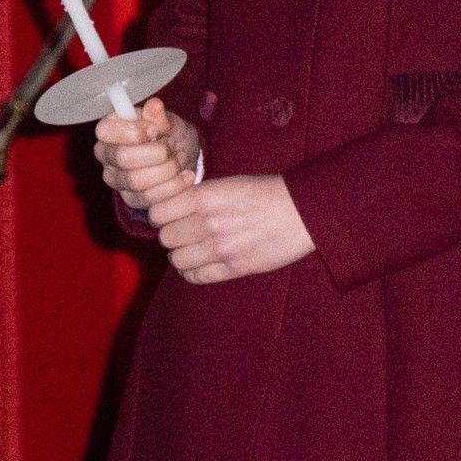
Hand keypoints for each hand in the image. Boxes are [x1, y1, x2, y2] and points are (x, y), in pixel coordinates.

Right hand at [94, 98, 202, 210]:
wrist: (181, 157)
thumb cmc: (168, 135)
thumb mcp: (167, 121)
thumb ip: (159, 116)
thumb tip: (154, 105)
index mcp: (108, 131)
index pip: (105, 131)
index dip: (132, 132)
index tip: (155, 130)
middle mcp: (106, 156)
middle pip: (122, 158)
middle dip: (155, 153)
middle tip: (170, 147)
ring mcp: (116, 179)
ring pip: (136, 180)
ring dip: (165, 170)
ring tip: (179, 162)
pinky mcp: (130, 199)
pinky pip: (148, 198)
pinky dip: (172, 187)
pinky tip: (185, 176)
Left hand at [142, 171, 315, 285]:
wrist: (303, 211)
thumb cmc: (266, 193)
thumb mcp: (227, 184)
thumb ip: (197, 197)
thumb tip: (168, 208)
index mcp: (205, 197)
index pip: (158, 214)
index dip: (162, 216)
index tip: (171, 216)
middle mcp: (209, 223)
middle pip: (165, 238)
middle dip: (172, 235)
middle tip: (184, 233)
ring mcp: (221, 248)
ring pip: (177, 260)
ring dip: (182, 255)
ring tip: (194, 249)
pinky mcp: (235, 267)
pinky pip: (197, 277)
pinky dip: (193, 272)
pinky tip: (202, 263)